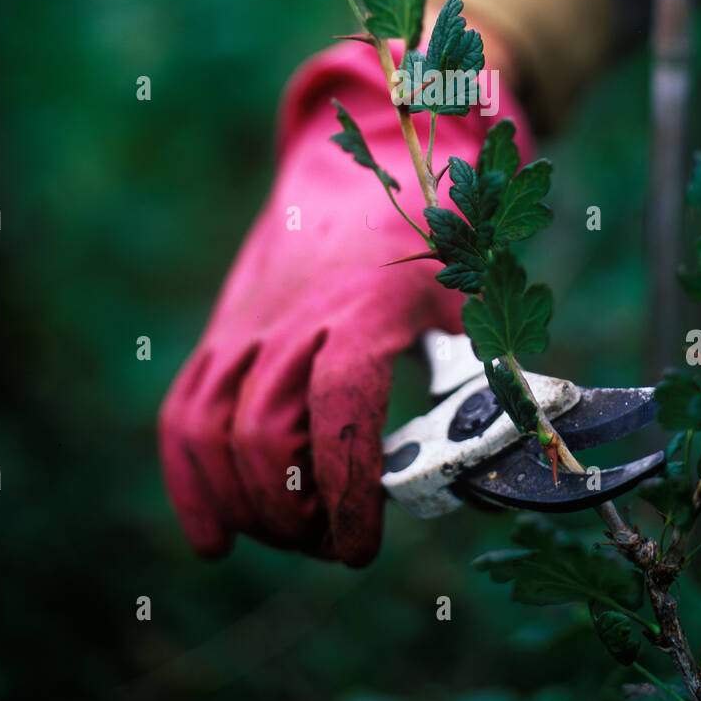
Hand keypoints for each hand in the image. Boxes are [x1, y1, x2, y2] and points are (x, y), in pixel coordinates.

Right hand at [158, 33, 530, 565]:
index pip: (339, 408)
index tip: (361, 545)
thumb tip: (516, 449)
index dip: (345, 488)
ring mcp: (247, 322)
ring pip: (213, 429)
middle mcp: (295, 315)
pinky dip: (189, 480)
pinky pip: (184, 411)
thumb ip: (488, 369)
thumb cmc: (433, 230)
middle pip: (263, 432)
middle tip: (335, 542)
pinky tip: (213, 536)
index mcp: (365, 305)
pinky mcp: (223, 331)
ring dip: (246, 504)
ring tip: (292, 535)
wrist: (367, 156)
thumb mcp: (473, 291)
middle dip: (295, 512)